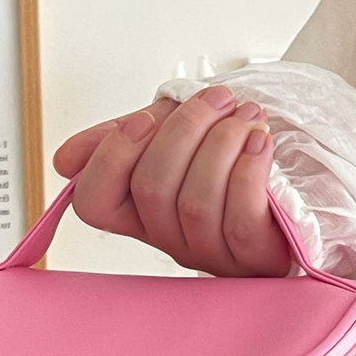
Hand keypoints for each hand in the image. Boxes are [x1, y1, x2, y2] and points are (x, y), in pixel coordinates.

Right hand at [52, 86, 290, 276]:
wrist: (291, 177)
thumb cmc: (224, 160)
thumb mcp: (168, 139)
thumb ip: (121, 139)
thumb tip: (64, 162)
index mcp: (138, 213)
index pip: (93, 203)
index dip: (112, 157)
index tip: (145, 118)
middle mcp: (168, 239)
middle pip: (151, 189)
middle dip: (185, 129)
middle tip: (217, 98)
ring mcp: (210, 253)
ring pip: (196, 202)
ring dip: (222, 143)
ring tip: (246, 115)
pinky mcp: (254, 258)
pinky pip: (240, 218)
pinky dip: (249, 168)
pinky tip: (259, 139)